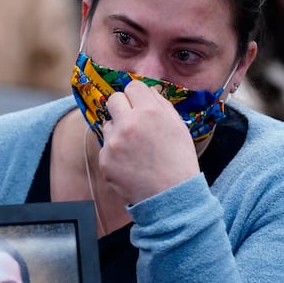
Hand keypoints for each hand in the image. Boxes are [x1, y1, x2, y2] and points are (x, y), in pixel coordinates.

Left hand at [99, 80, 200, 204]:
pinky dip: (115, 153)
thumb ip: (161, 104)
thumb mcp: (178, 126)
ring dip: (118, 131)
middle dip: (122, 107)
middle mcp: (128, 123)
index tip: (140, 105)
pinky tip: (130, 163)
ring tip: (135, 148)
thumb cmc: (179, 161)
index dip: (137, 96)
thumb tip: (148, 91)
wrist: (171, 196)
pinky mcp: (105, 160)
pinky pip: (105, 147)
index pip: (132, 87)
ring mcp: (113, 142)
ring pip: (108, 124)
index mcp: (149, 111)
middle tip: (133, 121)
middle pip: (114, 99)